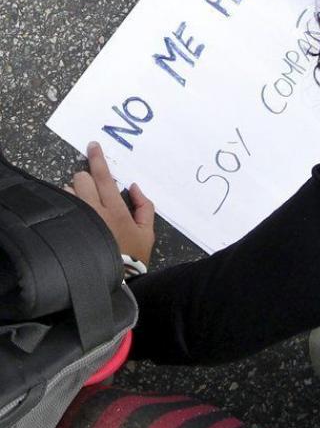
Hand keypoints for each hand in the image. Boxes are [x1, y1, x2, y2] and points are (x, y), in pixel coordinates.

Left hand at [65, 142, 154, 265]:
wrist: (113, 281)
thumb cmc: (131, 257)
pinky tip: (73, 213)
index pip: (104, 177)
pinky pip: (62, 206)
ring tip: (82, 205)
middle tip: (91, 188)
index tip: (93, 145)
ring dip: (75, 192)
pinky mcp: (68, 227)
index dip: (98, 159)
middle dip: (85, 178)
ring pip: (68, 191)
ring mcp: (79, 219)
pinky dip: (67, 204)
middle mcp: (94, 210)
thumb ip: (144, 207)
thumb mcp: (148, 233)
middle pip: (81, 178)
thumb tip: (134, 187)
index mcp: (116, 210)